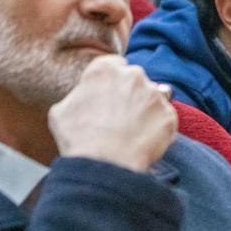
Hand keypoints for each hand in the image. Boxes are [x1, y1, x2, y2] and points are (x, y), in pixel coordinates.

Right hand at [48, 56, 175, 171]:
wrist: (105, 165)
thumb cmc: (79, 138)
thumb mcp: (61, 111)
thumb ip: (78, 95)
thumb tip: (85, 97)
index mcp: (105, 69)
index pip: (114, 65)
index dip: (112, 82)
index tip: (110, 95)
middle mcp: (134, 76)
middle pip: (136, 80)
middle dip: (130, 94)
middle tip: (120, 117)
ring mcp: (155, 95)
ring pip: (153, 98)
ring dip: (145, 110)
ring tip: (132, 132)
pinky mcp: (169, 116)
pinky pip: (164, 119)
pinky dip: (157, 128)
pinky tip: (143, 141)